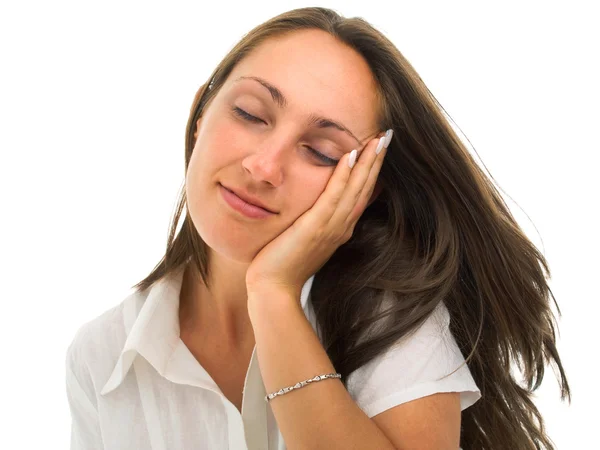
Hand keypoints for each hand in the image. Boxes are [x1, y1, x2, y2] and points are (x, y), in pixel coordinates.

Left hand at [245, 130, 390, 302]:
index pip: (362, 194)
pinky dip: (343, 175)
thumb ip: (317, 223)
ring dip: (367, 162)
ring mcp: (331, 227)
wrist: (274, 289)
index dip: (372, 171)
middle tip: (388, 135)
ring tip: (378, 139)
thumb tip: (319, 208)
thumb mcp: (307, 240)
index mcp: (341, 229)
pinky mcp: (315, 227)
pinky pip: (333, 196)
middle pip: (365, 188)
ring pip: (355, 189)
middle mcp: (342, 227)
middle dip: (377, 160)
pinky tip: (350, 155)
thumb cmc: (285, 265)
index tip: (379, 149)